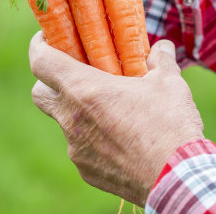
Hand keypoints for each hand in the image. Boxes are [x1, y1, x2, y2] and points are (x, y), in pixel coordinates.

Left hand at [29, 33, 203, 206]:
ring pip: (63, 122)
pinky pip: (80, 147)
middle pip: (40, 93)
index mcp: (84, 89)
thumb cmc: (170, 123)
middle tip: (76, 73)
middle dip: (50, 81)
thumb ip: (160, 59)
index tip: (49, 38)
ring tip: (109, 108)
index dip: (40, 45)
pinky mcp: (86, 169)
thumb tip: (161, 46)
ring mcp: (76, 147)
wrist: (176, 176)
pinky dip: (92, 137)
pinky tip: (119, 137)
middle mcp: (71, 118)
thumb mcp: (168, 81)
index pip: (41, 61)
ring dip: (77, 111)